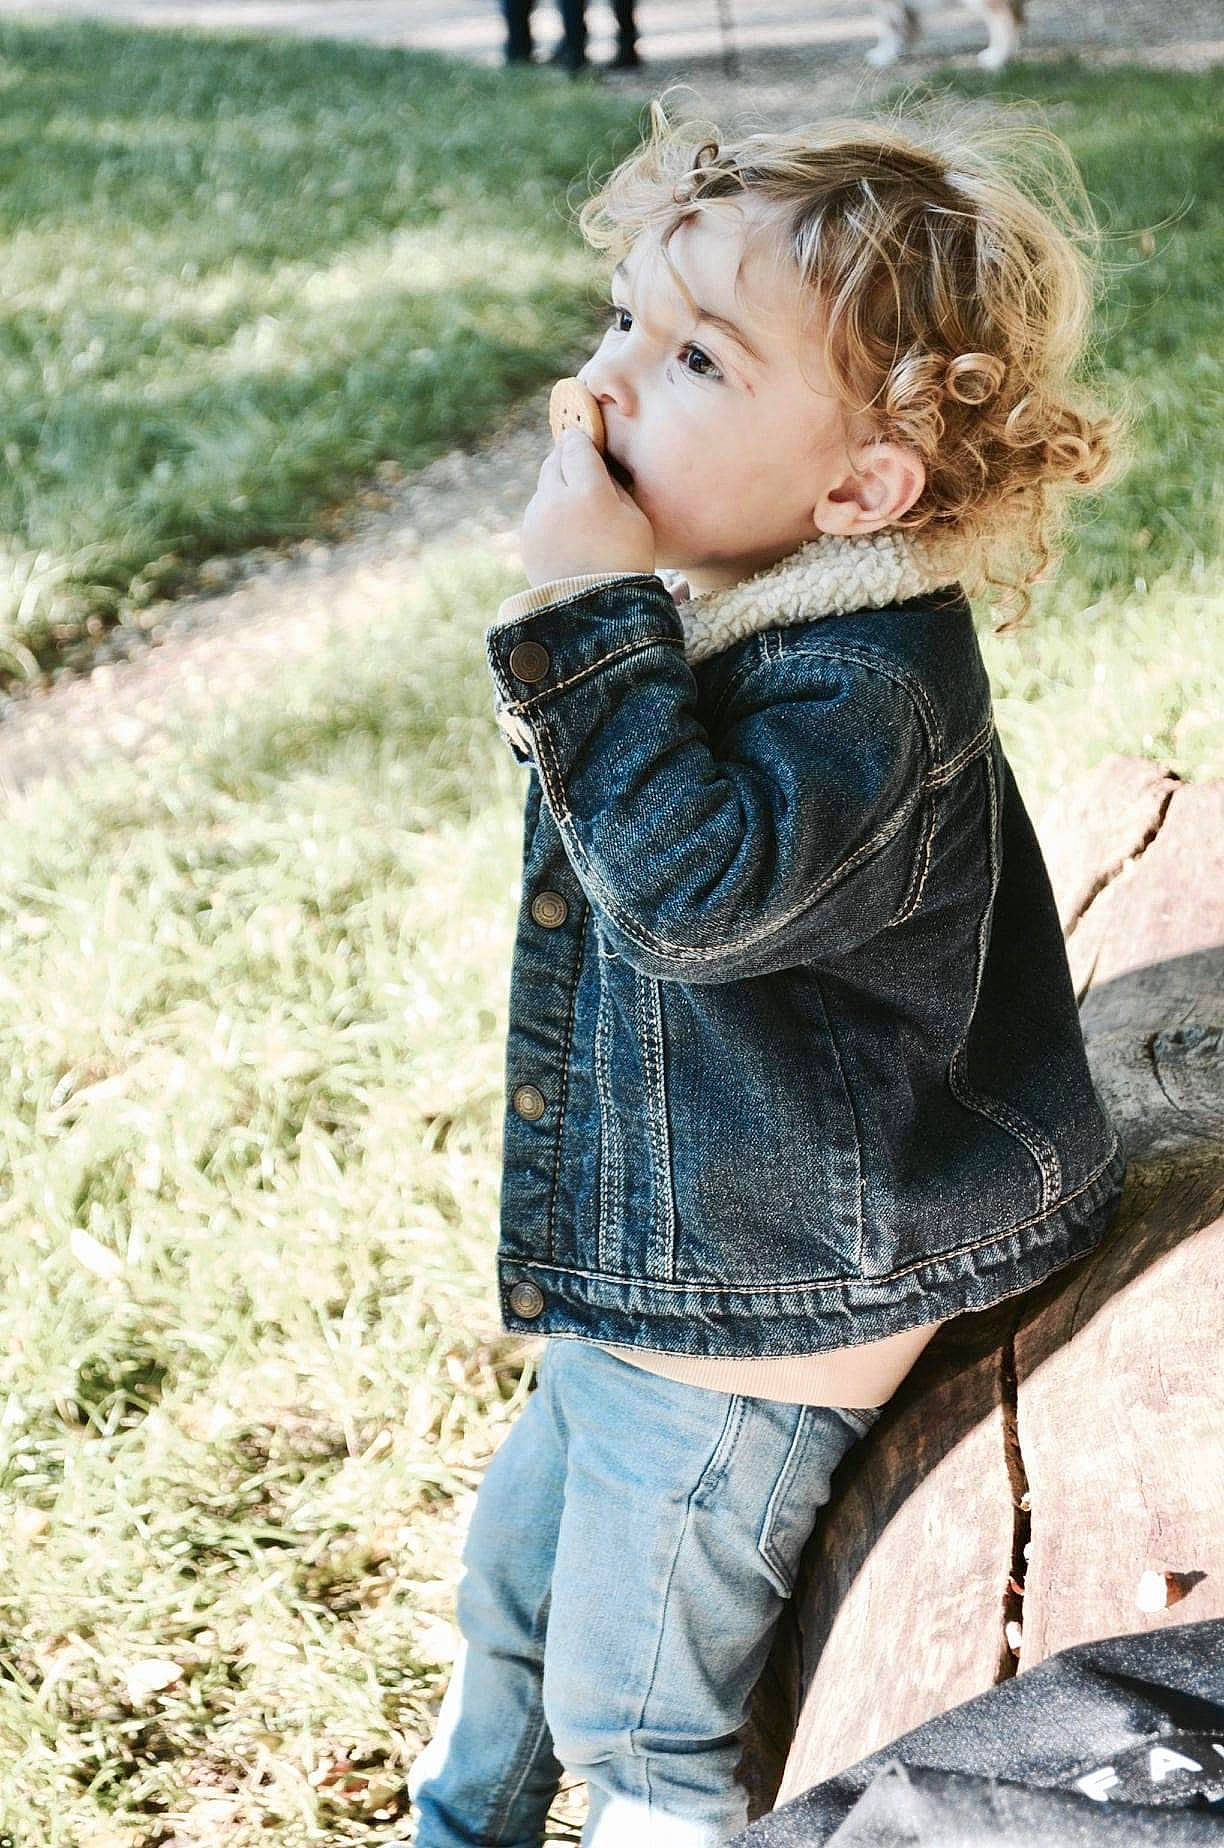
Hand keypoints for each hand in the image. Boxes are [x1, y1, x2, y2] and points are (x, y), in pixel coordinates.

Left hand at [520, 429, 654, 586]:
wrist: (596, 611)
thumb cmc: (627, 562)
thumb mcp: (635, 519)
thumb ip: (614, 485)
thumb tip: (597, 468)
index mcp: (588, 491)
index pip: (576, 446)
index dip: (583, 440)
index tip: (588, 439)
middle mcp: (555, 500)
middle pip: (554, 461)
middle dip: (566, 458)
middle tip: (580, 462)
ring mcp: (536, 520)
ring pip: (543, 486)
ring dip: (557, 486)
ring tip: (577, 503)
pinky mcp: (526, 539)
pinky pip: (537, 512)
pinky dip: (549, 512)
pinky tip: (567, 529)